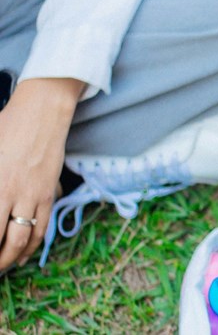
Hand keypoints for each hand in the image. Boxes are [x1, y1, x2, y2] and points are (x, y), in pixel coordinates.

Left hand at [0, 78, 82, 269]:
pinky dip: (33, 245)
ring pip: (23, 239)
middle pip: (2, 239)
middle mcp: (11, 193)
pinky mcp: (48, 193)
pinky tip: (23, 254)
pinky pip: (42, 226)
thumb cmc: (7, 127)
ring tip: (3, 267)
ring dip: (11, 258)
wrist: (43, 114)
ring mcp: (32, 195)